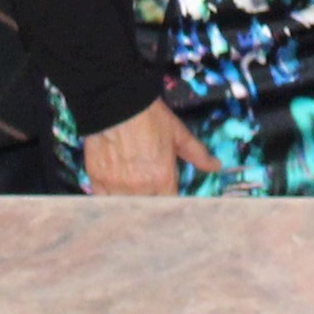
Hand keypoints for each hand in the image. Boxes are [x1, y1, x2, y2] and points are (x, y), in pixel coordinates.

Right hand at [82, 100, 218, 197]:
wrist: (116, 102)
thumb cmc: (149, 116)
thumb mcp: (178, 133)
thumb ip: (197, 154)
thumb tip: (216, 166)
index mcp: (162, 179)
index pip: (170, 206)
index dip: (171, 207)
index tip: (170, 203)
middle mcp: (140, 188)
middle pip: (148, 210)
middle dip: (151, 207)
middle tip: (151, 202)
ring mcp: (116, 186)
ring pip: (126, 208)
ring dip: (131, 205)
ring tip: (133, 199)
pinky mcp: (97, 180)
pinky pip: (104, 201)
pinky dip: (110, 199)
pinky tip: (115, 193)